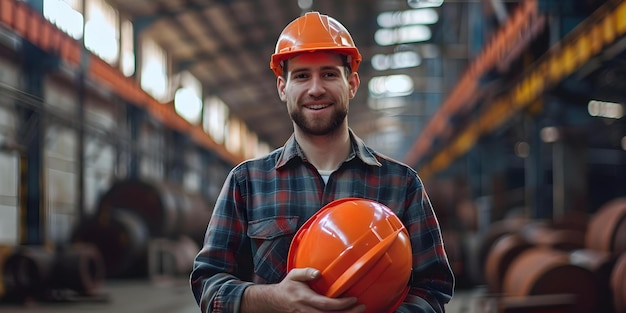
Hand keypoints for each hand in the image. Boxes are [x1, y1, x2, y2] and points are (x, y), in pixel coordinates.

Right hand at [242, 268, 365, 312]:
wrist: (275, 302)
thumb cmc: (288, 287)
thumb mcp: (294, 275)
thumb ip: (306, 272)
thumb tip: (318, 273)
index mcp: (306, 299)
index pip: (326, 304)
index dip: (341, 304)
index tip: (354, 299)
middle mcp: (308, 311)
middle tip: (362, 307)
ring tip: (358, 312)